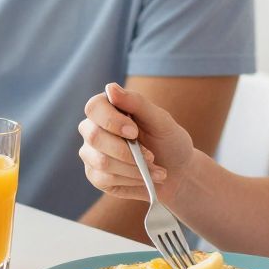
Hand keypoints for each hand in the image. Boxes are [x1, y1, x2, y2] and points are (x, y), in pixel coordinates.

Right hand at [78, 82, 194, 203]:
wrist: (177, 172)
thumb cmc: (168, 141)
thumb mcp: (160, 120)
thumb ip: (136, 103)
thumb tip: (110, 88)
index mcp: (108, 109)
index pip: (94, 108)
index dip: (111, 121)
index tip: (134, 132)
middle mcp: (94, 129)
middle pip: (94, 137)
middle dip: (126, 150)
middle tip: (151, 156)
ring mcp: (92, 154)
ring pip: (101, 162)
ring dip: (134, 169)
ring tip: (157, 171)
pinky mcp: (96, 176)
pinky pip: (105, 179)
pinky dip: (131, 180)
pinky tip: (145, 179)